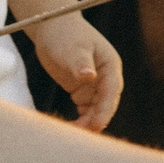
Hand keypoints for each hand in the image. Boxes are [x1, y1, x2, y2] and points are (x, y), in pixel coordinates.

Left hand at [28, 13, 122, 132]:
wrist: (51, 27)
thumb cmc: (64, 33)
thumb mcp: (72, 47)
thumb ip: (80, 63)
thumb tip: (89, 76)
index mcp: (110, 65)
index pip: (111, 90)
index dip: (105, 109)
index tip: (96, 124)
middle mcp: (106, 77)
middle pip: (106, 104)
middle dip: (97, 120)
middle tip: (82, 135)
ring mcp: (95, 86)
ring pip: (96, 111)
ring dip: (88, 123)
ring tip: (71, 134)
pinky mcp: (82, 91)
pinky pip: (85, 111)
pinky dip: (79, 121)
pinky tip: (68, 129)